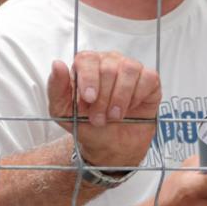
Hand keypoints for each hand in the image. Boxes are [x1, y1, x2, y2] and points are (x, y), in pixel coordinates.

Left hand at [48, 51, 159, 169]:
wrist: (110, 146)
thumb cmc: (86, 125)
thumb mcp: (62, 112)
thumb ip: (56, 88)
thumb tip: (57, 64)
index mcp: (87, 66)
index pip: (87, 58)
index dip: (89, 78)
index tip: (89, 99)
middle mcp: (109, 62)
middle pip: (108, 67)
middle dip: (103, 98)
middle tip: (98, 118)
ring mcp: (131, 69)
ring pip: (129, 69)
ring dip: (120, 98)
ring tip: (114, 116)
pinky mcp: (150, 79)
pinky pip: (147, 78)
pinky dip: (137, 96)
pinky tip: (131, 107)